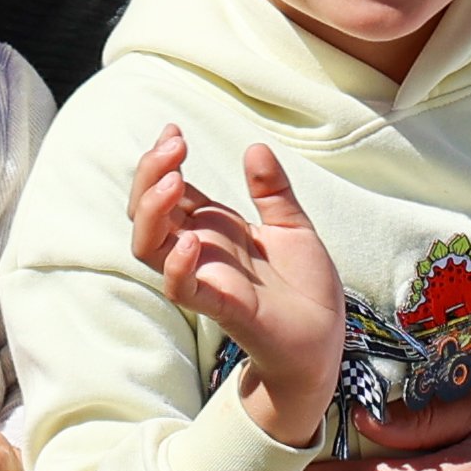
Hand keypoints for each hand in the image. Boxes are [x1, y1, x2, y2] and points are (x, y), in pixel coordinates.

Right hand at [132, 124, 346, 445]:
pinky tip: (190, 241)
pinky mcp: (219, 307)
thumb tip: (255, 148)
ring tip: (174, 180)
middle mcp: (200, 250)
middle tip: (174, 146)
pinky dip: (177, 266)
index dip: (162, 161)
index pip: (169, 192)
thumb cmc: (303, 288)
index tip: (173, 131)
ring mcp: (205, 277)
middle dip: (150, 175)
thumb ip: (273, 191)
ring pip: (150, 246)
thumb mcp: (293, 227)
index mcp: (214, 229)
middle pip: (147, 212)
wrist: (323, 340)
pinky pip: (181, 288)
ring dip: (153, 211)